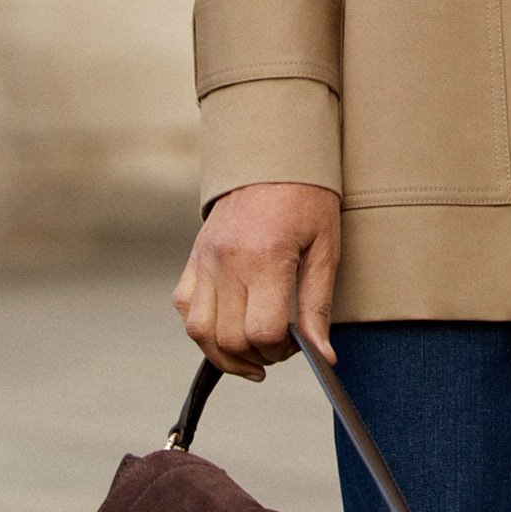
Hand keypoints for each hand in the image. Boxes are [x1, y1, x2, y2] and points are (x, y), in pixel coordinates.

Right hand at [173, 180, 341, 379]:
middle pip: (230, 338)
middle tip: (278, 348)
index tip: (297, 345)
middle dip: (257, 357)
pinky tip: (225, 329)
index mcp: (265, 258)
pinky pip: (185, 306)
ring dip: (224, 354)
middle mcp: (228, 262)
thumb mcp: (325, 248)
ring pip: (199, 331)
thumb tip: (323, 357)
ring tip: (250, 356)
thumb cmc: (307, 199)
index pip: (262, 332)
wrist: (273, 155)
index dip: (282, 351)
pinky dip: (201, 327)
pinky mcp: (194, 256)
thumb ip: (318, 306)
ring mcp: (206, 260)